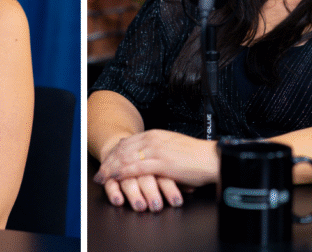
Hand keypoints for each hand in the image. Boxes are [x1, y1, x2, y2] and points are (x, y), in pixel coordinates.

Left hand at [93, 129, 217, 209]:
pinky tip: (115, 177)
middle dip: (108, 161)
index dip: (114, 153)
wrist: (211, 158)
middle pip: (123, 149)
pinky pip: (137, 167)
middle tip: (99, 172)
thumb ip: (157, 150)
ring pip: (126, 157)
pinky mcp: (161, 163)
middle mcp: (153, 139)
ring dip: (111, 168)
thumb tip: (144, 158)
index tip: (106, 162)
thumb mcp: (172, 148)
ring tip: (102, 177)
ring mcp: (156, 150)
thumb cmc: (195, 156)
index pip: (127, 142)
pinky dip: (123, 172)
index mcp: (156, 134)